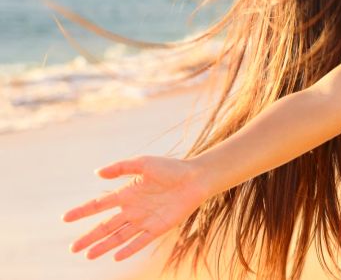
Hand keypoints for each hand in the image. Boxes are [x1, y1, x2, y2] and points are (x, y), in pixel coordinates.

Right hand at [62, 155, 209, 261]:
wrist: (196, 178)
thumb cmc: (171, 168)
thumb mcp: (143, 163)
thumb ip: (121, 167)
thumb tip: (97, 172)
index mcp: (127, 193)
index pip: (99, 205)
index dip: (83, 211)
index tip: (65, 218)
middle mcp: (133, 209)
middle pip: (106, 225)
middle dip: (89, 237)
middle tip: (73, 248)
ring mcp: (145, 219)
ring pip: (119, 236)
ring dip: (104, 246)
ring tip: (88, 255)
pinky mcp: (158, 227)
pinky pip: (141, 241)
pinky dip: (129, 249)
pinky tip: (116, 256)